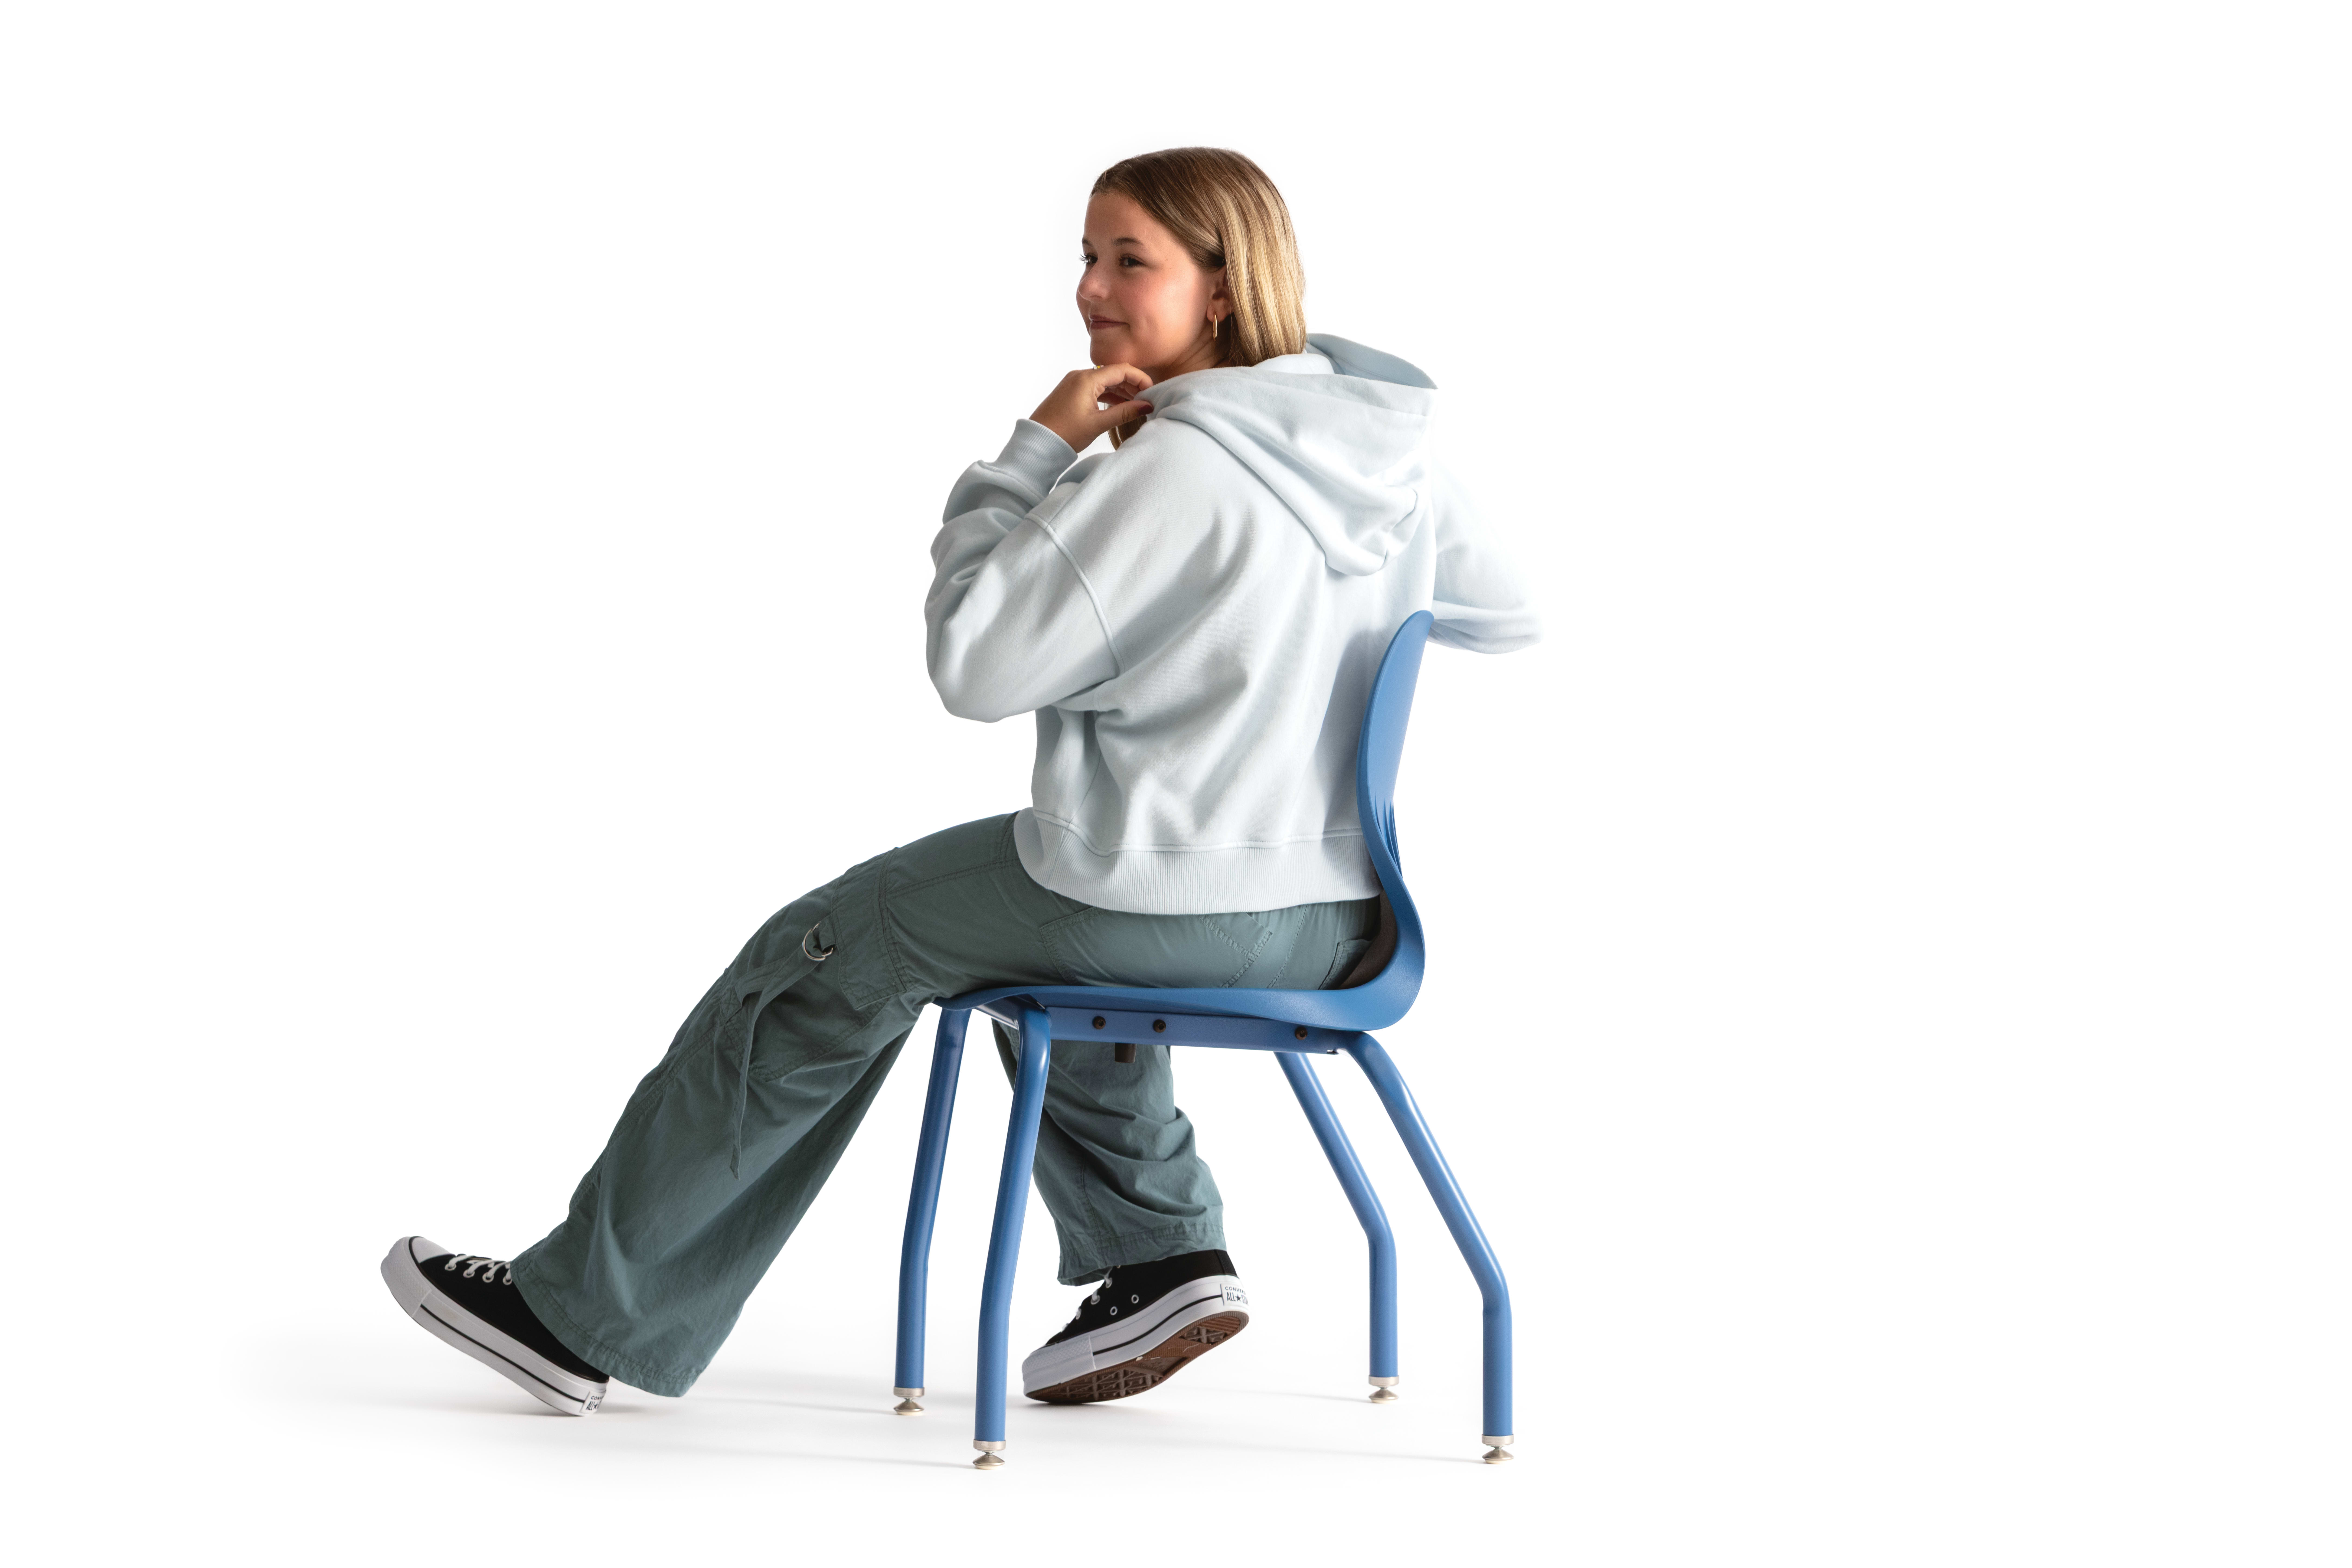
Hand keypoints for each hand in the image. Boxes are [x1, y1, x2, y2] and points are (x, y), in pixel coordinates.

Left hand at [1030, 363, 1152, 451]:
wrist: (1037, 442)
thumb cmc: (1064, 433)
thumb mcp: (1098, 424)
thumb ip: (1125, 412)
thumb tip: (1147, 405)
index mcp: (1087, 379)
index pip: (1121, 370)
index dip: (1140, 378)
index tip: (1152, 391)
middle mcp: (1080, 375)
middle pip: (1114, 373)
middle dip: (1132, 384)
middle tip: (1147, 399)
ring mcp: (1075, 382)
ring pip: (1105, 380)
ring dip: (1121, 390)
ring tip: (1136, 404)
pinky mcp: (1071, 391)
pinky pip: (1095, 387)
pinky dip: (1109, 394)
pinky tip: (1120, 405)